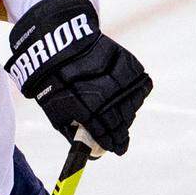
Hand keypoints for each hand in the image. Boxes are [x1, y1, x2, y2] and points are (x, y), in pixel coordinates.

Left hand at [6, 0, 151, 153]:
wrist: (59, 45)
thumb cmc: (55, 83)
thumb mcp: (56, 112)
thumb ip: (73, 132)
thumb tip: (90, 150)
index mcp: (86, 109)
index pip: (105, 133)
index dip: (113, 143)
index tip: (118, 149)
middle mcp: (105, 94)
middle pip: (121, 121)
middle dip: (121, 132)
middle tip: (120, 137)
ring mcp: (118, 78)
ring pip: (133, 105)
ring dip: (129, 114)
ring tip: (122, 117)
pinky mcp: (128, 63)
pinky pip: (140, 86)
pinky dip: (136, 95)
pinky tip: (128, 98)